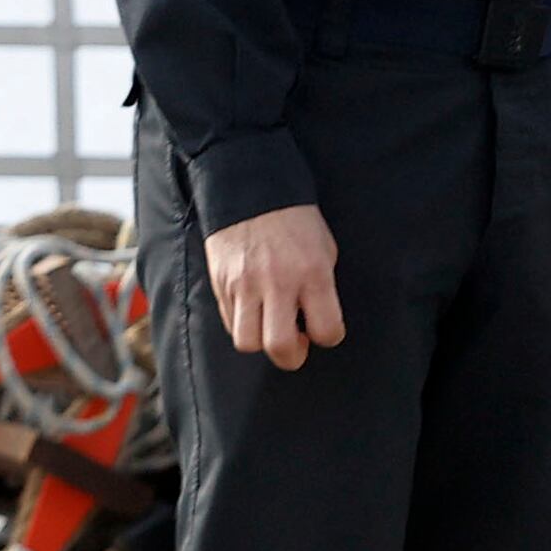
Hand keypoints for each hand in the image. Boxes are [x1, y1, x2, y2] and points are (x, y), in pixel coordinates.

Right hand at [206, 204, 345, 372]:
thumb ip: (322, 288)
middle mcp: (278, 284)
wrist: (251, 193)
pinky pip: (230, 324)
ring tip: (271, 326)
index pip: (327, 330)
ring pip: (247, 342)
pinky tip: (254, 311)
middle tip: (296, 345)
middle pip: (280, 346)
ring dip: (261, 342)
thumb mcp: (324, 250)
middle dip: (292, 356)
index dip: (329, 337)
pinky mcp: (220, 285)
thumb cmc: (296, 223)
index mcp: (313, 274)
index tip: (324, 330)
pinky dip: (243, 326)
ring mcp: (245, 286)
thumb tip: (315, 323)